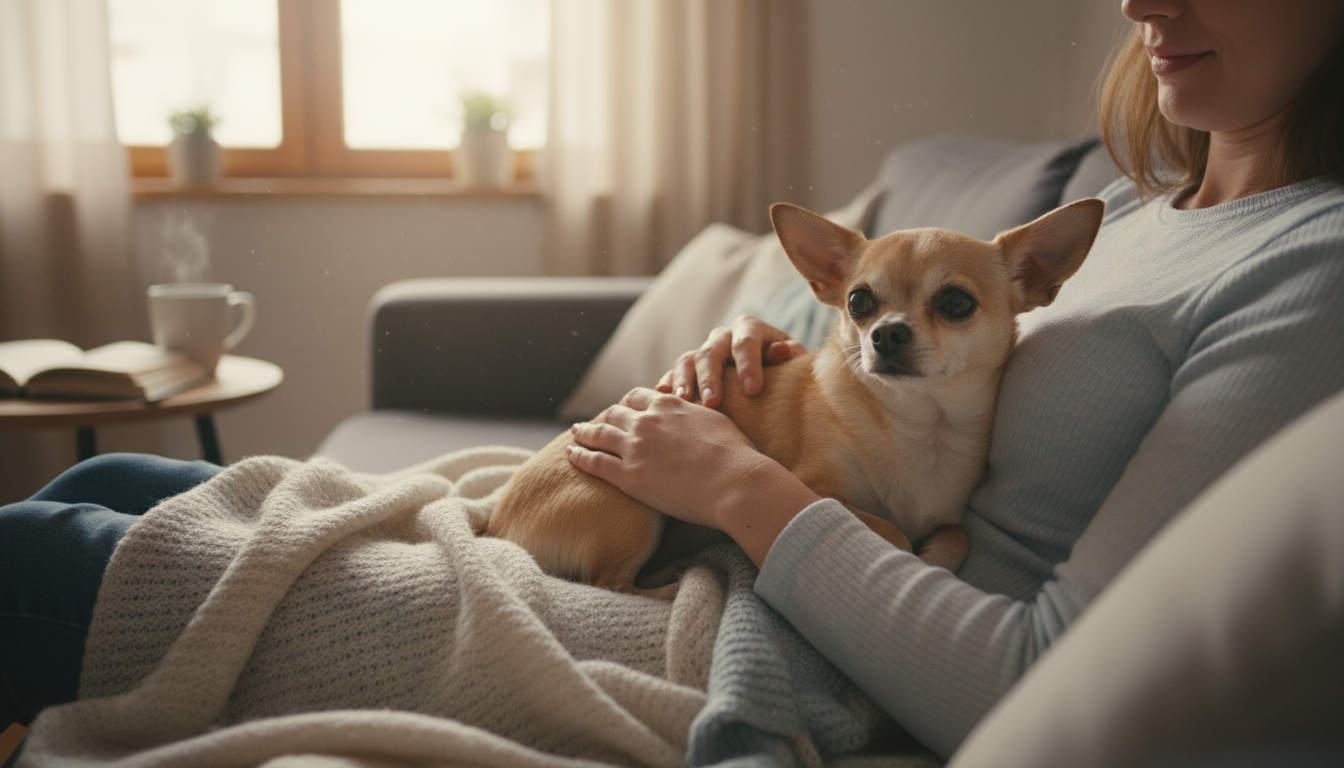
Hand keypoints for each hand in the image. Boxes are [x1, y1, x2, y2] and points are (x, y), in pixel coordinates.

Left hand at [567, 387, 818, 565]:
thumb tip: (694, 413)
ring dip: (584, 433)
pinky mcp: (628, 475)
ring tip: (576, 434)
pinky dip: (579, 456)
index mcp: (669, 404)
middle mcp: (647, 420)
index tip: (623, 411)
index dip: (627, 404)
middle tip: (596, 424)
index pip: (637, 397)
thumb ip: (696, 414)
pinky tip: (570, 454)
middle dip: (604, 418)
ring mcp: (635, 447)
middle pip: (615, 413)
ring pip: (599, 434)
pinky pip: (594, 462)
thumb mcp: (716, 420)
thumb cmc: (736, 455)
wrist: (735, 482)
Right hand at [657, 315, 806, 407]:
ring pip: (688, 360)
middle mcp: (722, 337)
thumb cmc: (787, 369)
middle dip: (711, 378)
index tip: (753, 390)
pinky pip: (674, 373)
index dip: (748, 365)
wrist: (773, 374)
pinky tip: (664, 395)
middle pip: (711, 352)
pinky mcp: (690, 369)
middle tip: (714, 403)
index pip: (745, 342)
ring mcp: (704, 352)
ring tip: (685, 401)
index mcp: (749, 328)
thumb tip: (780, 350)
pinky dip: (668, 382)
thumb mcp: (795, 361)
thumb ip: (790, 355)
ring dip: (684, 380)